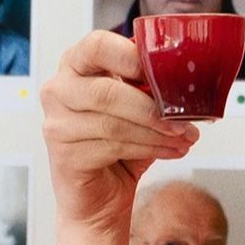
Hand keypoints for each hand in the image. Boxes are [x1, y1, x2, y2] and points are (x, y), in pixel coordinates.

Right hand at [41, 31, 199, 237]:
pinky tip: (169, 150)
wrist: (99, 198)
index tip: (163, 73)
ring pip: (114, 123)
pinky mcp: (64, 155)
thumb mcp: (137, 108)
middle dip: (152, 107)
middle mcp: (59, 90)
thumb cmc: (118, 147)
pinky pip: (113, 147)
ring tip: (183, 137)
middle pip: (106, 91)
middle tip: (184, 118)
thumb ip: (149, 89)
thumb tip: (187, 83)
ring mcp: (57, 124)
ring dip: (157, 132)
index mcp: (77, 65)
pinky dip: (149, 149)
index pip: (97, 46)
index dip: (131, 58)